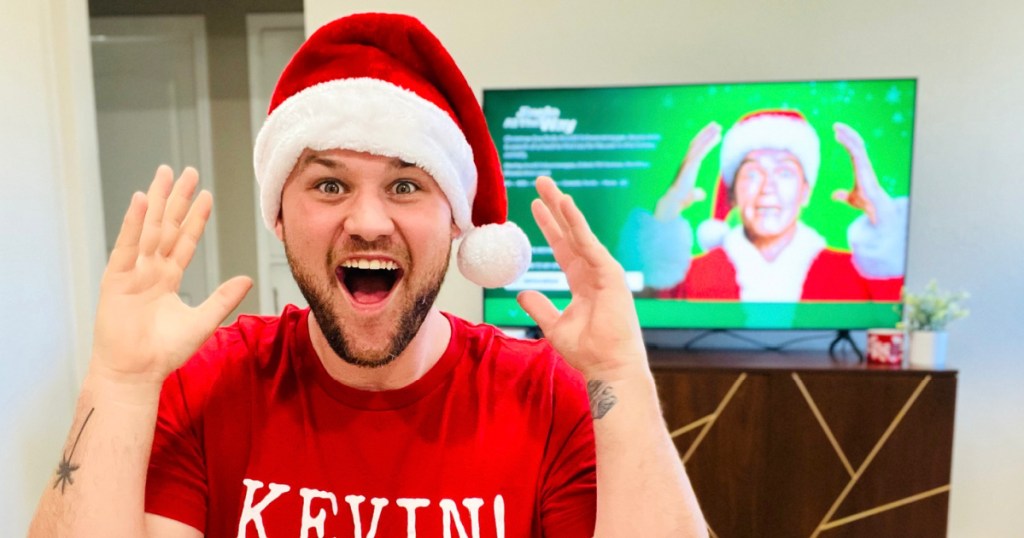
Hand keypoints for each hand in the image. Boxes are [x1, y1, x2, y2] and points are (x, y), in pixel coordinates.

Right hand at [90, 166, 251, 385]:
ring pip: (148, 229)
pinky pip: (127, 246)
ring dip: (156, 201)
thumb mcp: (204, 321)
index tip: (205, 195)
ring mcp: (132, 272)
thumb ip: (224, 298)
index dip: (195, 217)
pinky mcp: (115, 279)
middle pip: (166, 226)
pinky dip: (132, 223)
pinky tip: (140, 200)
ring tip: (164, 174)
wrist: (136, 372)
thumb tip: (247, 278)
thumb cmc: (165, 352)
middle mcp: (150, 270)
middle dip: (176, 199)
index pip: (185, 240)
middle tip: (186, 171)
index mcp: (168, 278)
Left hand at [517, 177, 646, 380]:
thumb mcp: (554, 326)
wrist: (607, 368)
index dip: (548, 226)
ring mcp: (604, 271)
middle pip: (570, 232)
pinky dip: (577, 225)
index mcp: (582, 282)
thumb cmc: (588, 352)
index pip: (562, 247)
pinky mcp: (610, 275)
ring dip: (565, 208)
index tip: (534, 206)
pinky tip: (566, 206)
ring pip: (580, 233)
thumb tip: (522, 293)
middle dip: (555, 207)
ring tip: (549, 187)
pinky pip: (589, 244)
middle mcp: (594, 272)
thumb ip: (539, 307)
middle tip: (541, 182)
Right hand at [654, 122, 721, 220]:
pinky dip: (709, 143)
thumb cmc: (681, 200)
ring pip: (699, 144)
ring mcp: (688, 162)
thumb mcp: (692, 196)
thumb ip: (697, 194)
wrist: (673, 202)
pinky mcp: (690, 165)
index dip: (702, 140)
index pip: (695, 150)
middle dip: (706, 132)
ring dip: (709, 134)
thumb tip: (701, 194)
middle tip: (715, 124)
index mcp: (687, 167)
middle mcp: (686, 161)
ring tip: (718, 126)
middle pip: (697, 143)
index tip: (711, 133)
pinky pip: (702, 151)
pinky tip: (717, 137)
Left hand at [832, 122, 890, 224]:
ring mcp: (864, 163)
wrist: (874, 207)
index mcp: (861, 167)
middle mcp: (863, 162)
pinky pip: (854, 150)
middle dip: (847, 132)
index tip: (837, 134)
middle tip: (835, 125)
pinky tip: (838, 136)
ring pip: (856, 143)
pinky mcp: (863, 166)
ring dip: (846, 133)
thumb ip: (843, 196)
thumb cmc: (865, 202)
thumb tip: (833, 196)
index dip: (846, 140)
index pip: (854, 149)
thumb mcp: (850, 198)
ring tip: (836, 127)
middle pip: (856, 142)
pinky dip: (847, 141)